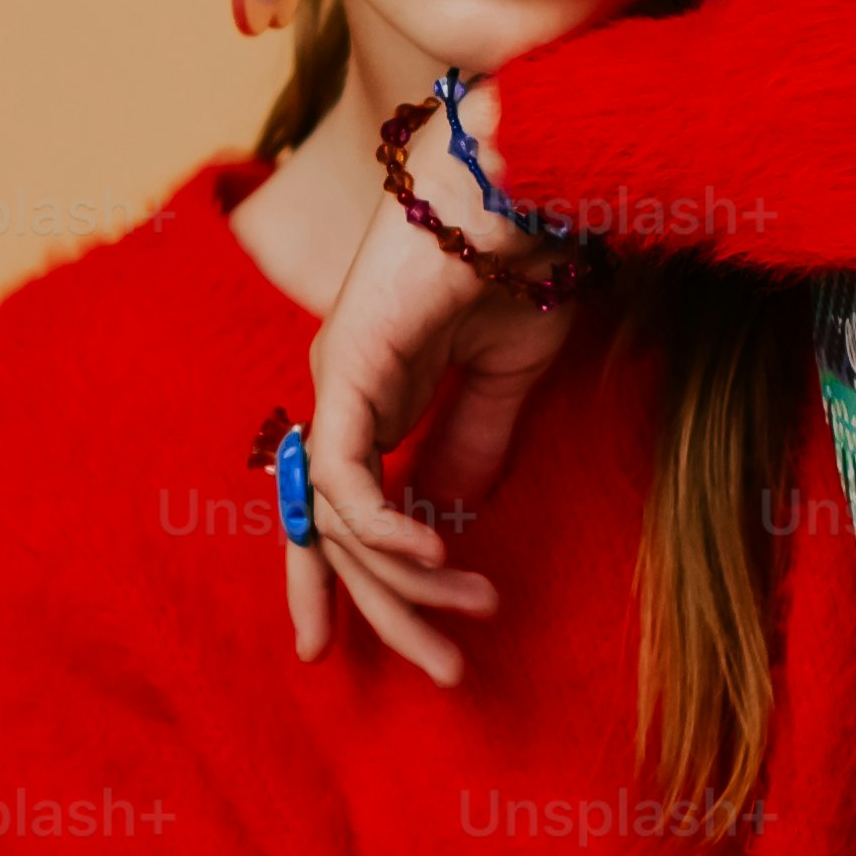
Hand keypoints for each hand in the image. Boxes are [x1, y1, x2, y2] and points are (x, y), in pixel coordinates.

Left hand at [285, 96, 579, 685]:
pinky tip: (435, 555)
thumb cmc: (520, 261)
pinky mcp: (349, 367)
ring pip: (344, 519)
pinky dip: (385, 527)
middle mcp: (341, 392)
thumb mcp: (505, 380)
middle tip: (443, 670)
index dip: (328, 583)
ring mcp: (338, 379)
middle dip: (382, 611)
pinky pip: (349, 477)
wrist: (527, 186)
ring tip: (473, 606)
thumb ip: (471, 447)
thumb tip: (449, 519)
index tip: (330, 654)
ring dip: (411, 579)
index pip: (332, 509)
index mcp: (370, 395)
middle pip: (332, 533)